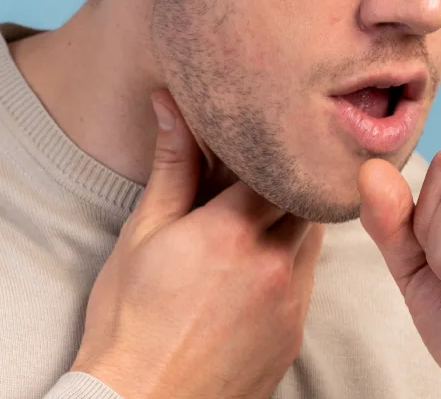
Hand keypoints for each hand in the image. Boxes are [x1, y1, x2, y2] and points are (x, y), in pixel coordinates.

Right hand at [71, 90, 324, 398]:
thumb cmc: (128, 324)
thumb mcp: (142, 235)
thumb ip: (172, 167)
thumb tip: (173, 106)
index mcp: (232, 231)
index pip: (277, 164)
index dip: (267, 148)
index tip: (252, 140)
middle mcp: (274, 264)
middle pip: (304, 198)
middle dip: (283, 182)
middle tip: (257, 174)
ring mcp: (291, 302)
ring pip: (312, 238)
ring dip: (290, 221)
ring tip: (251, 220)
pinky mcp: (295, 334)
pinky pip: (308, 280)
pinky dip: (290, 262)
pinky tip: (254, 266)